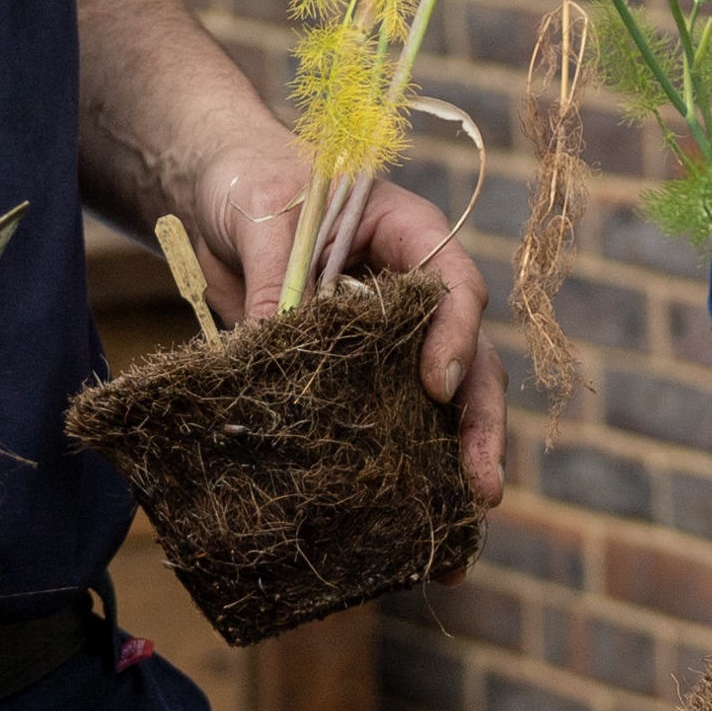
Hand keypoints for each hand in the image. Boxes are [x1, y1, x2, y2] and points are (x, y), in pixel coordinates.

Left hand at [194, 142, 508, 511]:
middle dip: (480, 420)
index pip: (453, 283)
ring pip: (446, 400)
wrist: (228, 199)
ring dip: (457, 458)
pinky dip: (406, 466)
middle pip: (469, 354)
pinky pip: (392, 419)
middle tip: (483, 485)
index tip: (435, 385)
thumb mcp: (263, 218)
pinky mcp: (361, 373)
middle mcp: (417, 289)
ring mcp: (394, 336)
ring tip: (461, 524)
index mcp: (409, 233)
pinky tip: (410, 520)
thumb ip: (274, 274)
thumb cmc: (257, 186)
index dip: (453, 334)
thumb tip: (266, 344)